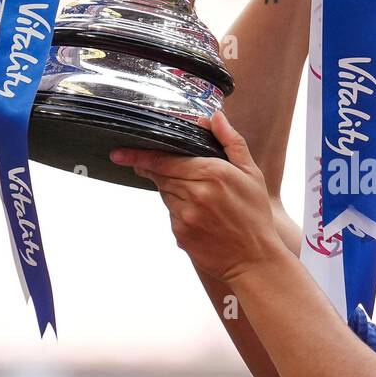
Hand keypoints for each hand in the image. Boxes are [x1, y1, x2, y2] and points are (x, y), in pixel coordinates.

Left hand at [109, 111, 289, 285]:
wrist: (254, 260)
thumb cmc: (254, 216)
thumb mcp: (251, 174)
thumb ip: (231, 141)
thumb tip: (214, 117)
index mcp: (212, 172)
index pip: (165, 159)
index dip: (141, 155)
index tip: (121, 153)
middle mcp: (195, 192)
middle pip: (160, 176)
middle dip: (157, 172)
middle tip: (161, 171)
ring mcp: (185, 215)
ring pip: (165, 194)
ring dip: (174, 192)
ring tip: (199, 200)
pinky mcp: (179, 233)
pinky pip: (170, 215)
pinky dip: (179, 212)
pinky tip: (200, 218)